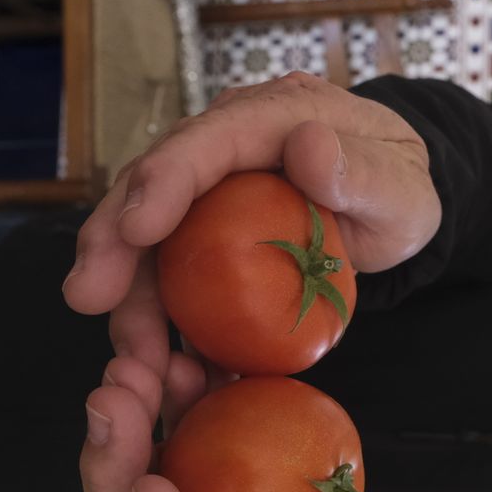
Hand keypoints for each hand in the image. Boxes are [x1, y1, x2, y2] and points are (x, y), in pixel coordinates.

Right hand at [62, 72, 441, 381]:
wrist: (392, 210)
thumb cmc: (401, 191)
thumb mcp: (403, 188)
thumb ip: (364, 173)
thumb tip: (306, 145)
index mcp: (272, 117)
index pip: (207, 140)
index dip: (165, 180)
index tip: (136, 227)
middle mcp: (223, 148)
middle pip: (151, 188)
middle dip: (113, 242)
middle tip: (88, 296)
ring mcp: (206, 195)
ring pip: (147, 242)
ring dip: (130, 300)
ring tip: (130, 360)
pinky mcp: (201, 239)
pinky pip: (170, 282)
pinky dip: (162, 327)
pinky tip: (164, 374)